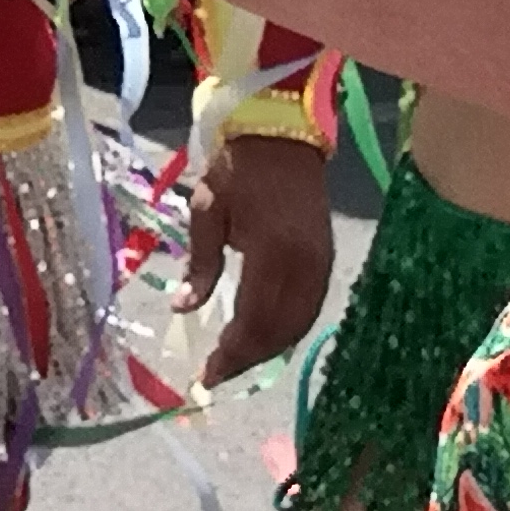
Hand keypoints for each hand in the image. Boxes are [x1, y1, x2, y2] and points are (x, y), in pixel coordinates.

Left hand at [181, 128, 334, 383]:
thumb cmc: (237, 169)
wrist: (282, 135)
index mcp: (271, 251)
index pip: (253, 319)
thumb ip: (199, 265)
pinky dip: (288, 330)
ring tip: (236, 362)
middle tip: (216, 375)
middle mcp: (303, 264)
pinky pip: (310, 307)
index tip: (205, 374)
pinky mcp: (327, 258)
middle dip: (247, 359)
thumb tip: (182, 309)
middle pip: (278, 330)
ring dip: (268, 349)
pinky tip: (266, 339)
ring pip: (299, 323)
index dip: (230, 352)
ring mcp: (321, 262)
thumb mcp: (206, 211)